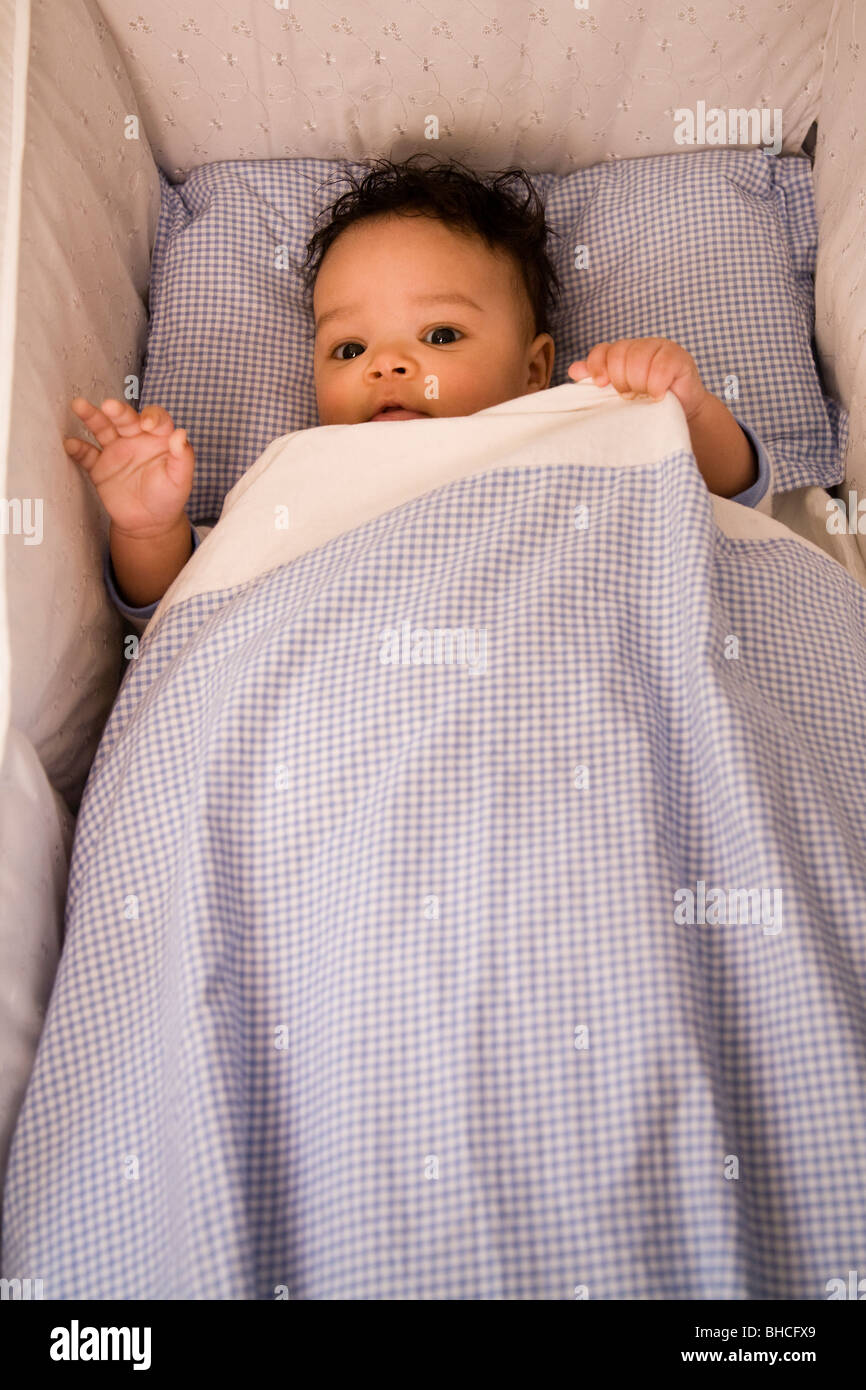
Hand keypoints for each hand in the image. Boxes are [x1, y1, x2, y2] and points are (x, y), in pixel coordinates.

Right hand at [63, 398, 194, 539]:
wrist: (149, 523)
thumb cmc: (168, 498)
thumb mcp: (181, 480)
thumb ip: (183, 458)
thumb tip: (181, 434)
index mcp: (158, 439)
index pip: (156, 418)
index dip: (152, 417)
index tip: (147, 424)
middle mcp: (135, 439)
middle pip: (126, 418)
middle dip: (117, 411)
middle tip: (109, 406)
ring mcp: (116, 451)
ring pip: (102, 428)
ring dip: (91, 417)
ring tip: (79, 405)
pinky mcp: (100, 467)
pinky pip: (87, 455)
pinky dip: (78, 449)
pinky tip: (70, 444)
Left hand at [567, 338, 707, 422]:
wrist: (681, 414)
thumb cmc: (647, 405)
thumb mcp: (619, 394)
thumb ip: (598, 380)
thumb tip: (573, 370)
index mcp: (623, 353)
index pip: (602, 350)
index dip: (597, 366)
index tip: (601, 384)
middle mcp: (640, 346)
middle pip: (618, 353)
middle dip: (621, 380)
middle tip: (630, 396)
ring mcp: (661, 348)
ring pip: (638, 358)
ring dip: (639, 383)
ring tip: (645, 396)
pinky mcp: (679, 358)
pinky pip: (661, 367)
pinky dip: (656, 385)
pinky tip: (658, 395)